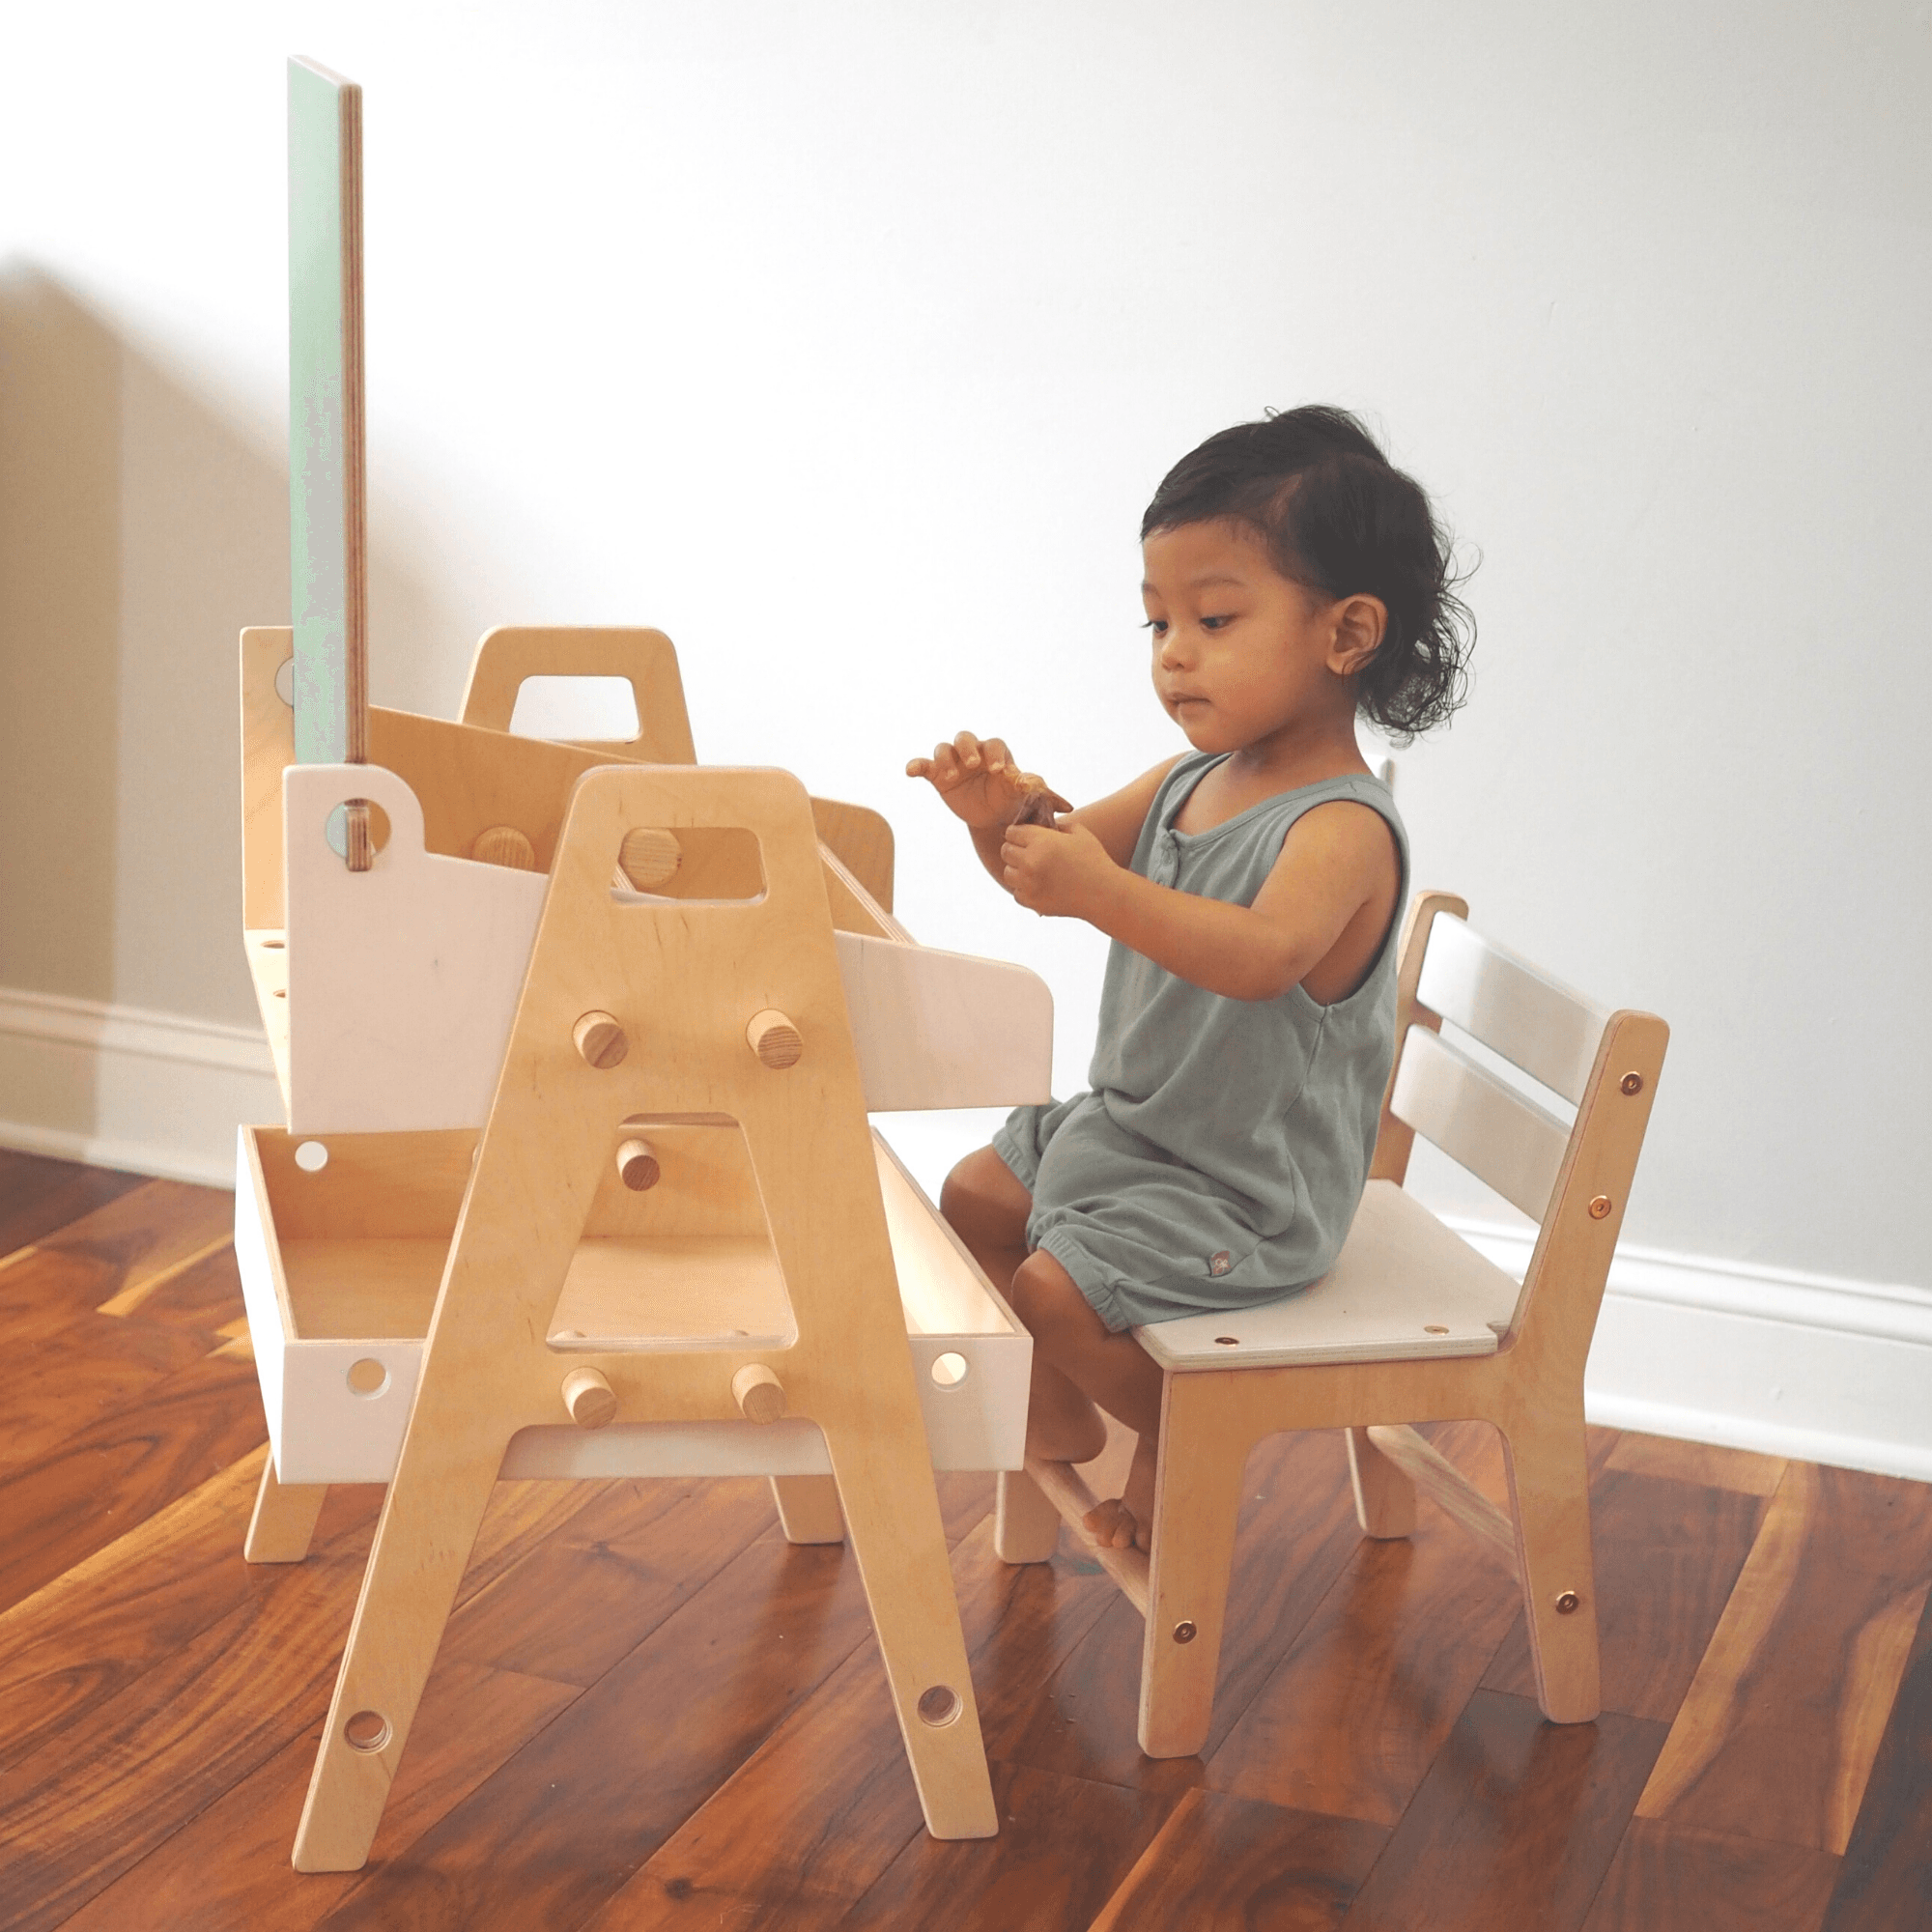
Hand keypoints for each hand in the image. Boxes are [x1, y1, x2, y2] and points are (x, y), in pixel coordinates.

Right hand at [906, 731, 1025, 828]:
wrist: (990, 817)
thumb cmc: (1007, 800)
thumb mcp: (1016, 795)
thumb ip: (1022, 785)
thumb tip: (1025, 782)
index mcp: (995, 753)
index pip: (994, 745)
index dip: (995, 754)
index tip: (998, 771)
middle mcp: (973, 752)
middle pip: (964, 738)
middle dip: (967, 749)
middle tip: (973, 765)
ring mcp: (954, 763)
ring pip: (944, 749)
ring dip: (945, 759)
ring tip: (952, 777)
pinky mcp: (938, 776)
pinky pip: (924, 766)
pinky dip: (916, 765)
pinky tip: (910, 771)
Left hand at [1001, 818, 1116, 918]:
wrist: (1104, 894)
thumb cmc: (1094, 860)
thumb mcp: (1079, 833)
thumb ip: (1057, 825)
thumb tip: (1041, 825)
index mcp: (1041, 842)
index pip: (1012, 832)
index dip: (1019, 833)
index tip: (1026, 837)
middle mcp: (1031, 862)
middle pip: (1005, 851)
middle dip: (1015, 849)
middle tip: (1028, 853)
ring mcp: (1029, 884)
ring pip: (1008, 873)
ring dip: (1018, 870)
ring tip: (1033, 870)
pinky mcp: (1032, 902)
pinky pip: (1016, 893)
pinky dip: (1025, 889)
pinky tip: (1039, 885)